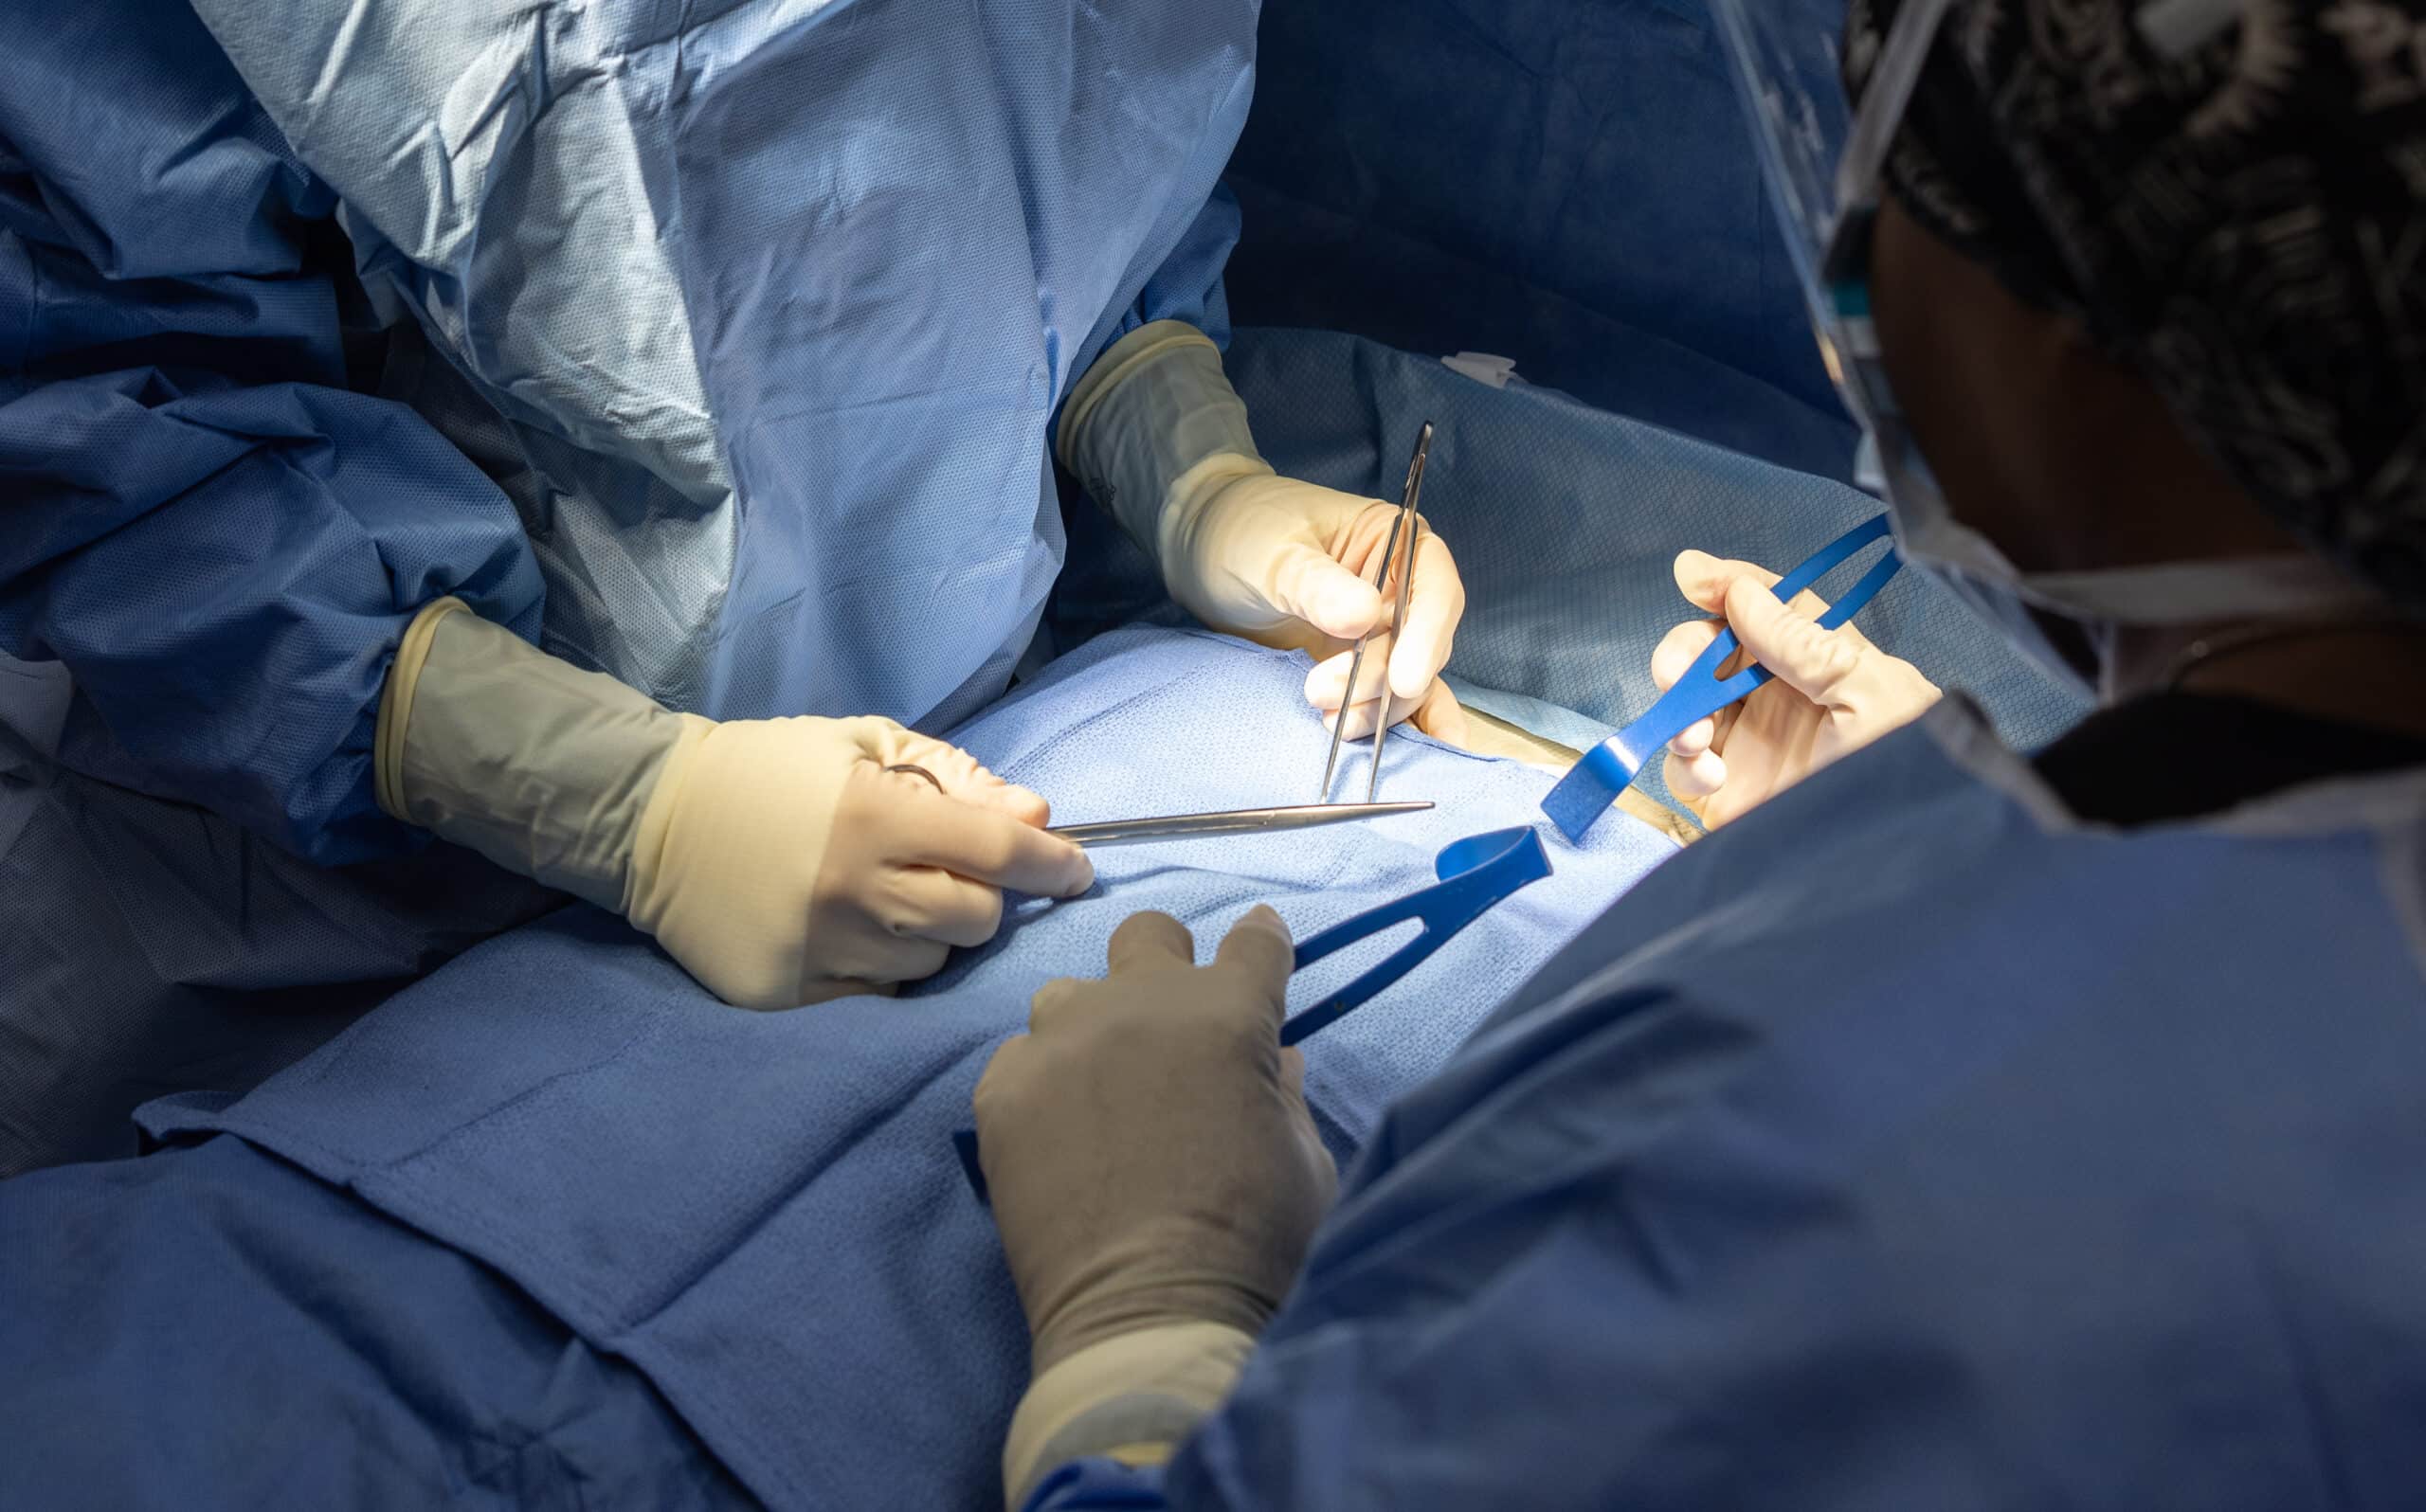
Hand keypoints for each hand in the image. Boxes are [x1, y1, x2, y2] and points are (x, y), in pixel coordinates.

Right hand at [377, 599, 1091, 1008]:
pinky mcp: (787, 992)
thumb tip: (1039, 818)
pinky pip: (878, 992)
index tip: (1079, 869)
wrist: (649, 819)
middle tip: (965, 877)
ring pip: (932, 961)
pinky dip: (886, 964)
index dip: (1054, 865)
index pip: (998, 854)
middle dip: (987, 900)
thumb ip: (959, 779)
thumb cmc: (771, 768)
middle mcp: (851, 890)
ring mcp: (817, 949)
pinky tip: (857, 930)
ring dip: (937, 932)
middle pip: (976, 921)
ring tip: (897, 897)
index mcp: (874, 817)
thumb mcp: (865, 744)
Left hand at [973, 906, 1337, 1373]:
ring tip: (1102, 1089)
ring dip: (1093, 1026)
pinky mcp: (1003, 1090)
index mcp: (1229, 1012)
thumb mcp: (1303, 1164)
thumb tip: (1274, 1061)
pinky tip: (1057, 1136)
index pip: (1253, 941)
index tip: (1258, 953)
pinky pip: (1019, 1059)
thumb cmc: (1252, 1244)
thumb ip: (1285, 1096)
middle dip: (1166, 961)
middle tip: (1171, 1020)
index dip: (1261, 943)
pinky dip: (1042, 1084)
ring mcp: (1062, 1041)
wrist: (1148, 1316)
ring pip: (1069, 994)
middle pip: (1147, 934)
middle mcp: (1139, 1005)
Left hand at [1164, 471, 1469, 744]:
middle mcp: (1399, 589)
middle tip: (1320, 693)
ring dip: (1377, 710)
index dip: (1427, 637)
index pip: (1435, 590)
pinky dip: (1390, 726)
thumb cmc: (1241, 531)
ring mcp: (1379, 632)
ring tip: (1329, 722)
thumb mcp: (1274, 553)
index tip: (1404, 680)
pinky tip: (1402, 756)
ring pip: (1404, 682)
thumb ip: (1317, 585)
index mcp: (1396, 541)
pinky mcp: (1356, 667)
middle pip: (1420, 645)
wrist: (1200, 551)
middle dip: (1381, 679)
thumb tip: (1364, 617)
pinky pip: (1385, 700)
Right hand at [1653, 549, 1940, 827]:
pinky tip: (1709, 775)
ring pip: (1689, 703)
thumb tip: (1741, 593)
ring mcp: (1753, 746)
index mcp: (1829, 664)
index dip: (1732, 585)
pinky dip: (1684, 764)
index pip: (1776, 607)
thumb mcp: (1873, 699)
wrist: (1892, 874)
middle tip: (1676, 674)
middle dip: (1686, 651)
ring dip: (1680, 710)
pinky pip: (1683, 765)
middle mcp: (1785, 699)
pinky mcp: (1727, 795)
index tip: (1692, 577)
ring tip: (1697, 739)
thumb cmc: (1903, 776)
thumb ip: (1807, 643)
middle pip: (1716, 649)